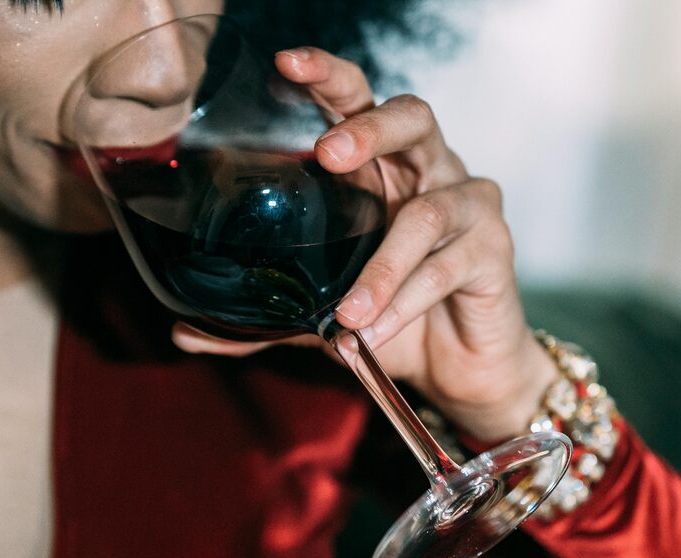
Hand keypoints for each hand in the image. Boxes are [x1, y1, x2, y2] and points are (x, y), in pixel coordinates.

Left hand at [172, 47, 555, 441]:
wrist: (459, 371)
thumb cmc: (395, 321)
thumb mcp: (320, 317)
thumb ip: (266, 318)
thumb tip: (184, 334)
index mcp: (385, 169)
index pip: (359, 101)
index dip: (328, 77)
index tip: (285, 64)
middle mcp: (430, 172)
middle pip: (413, 117)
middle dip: (370, 127)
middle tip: (329, 154)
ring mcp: (470, 207)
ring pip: (429, 212)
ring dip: (383, 265)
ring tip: (346, 314)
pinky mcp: (495, 251)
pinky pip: (447, 268)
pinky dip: (406, 302)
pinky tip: (374, 333)